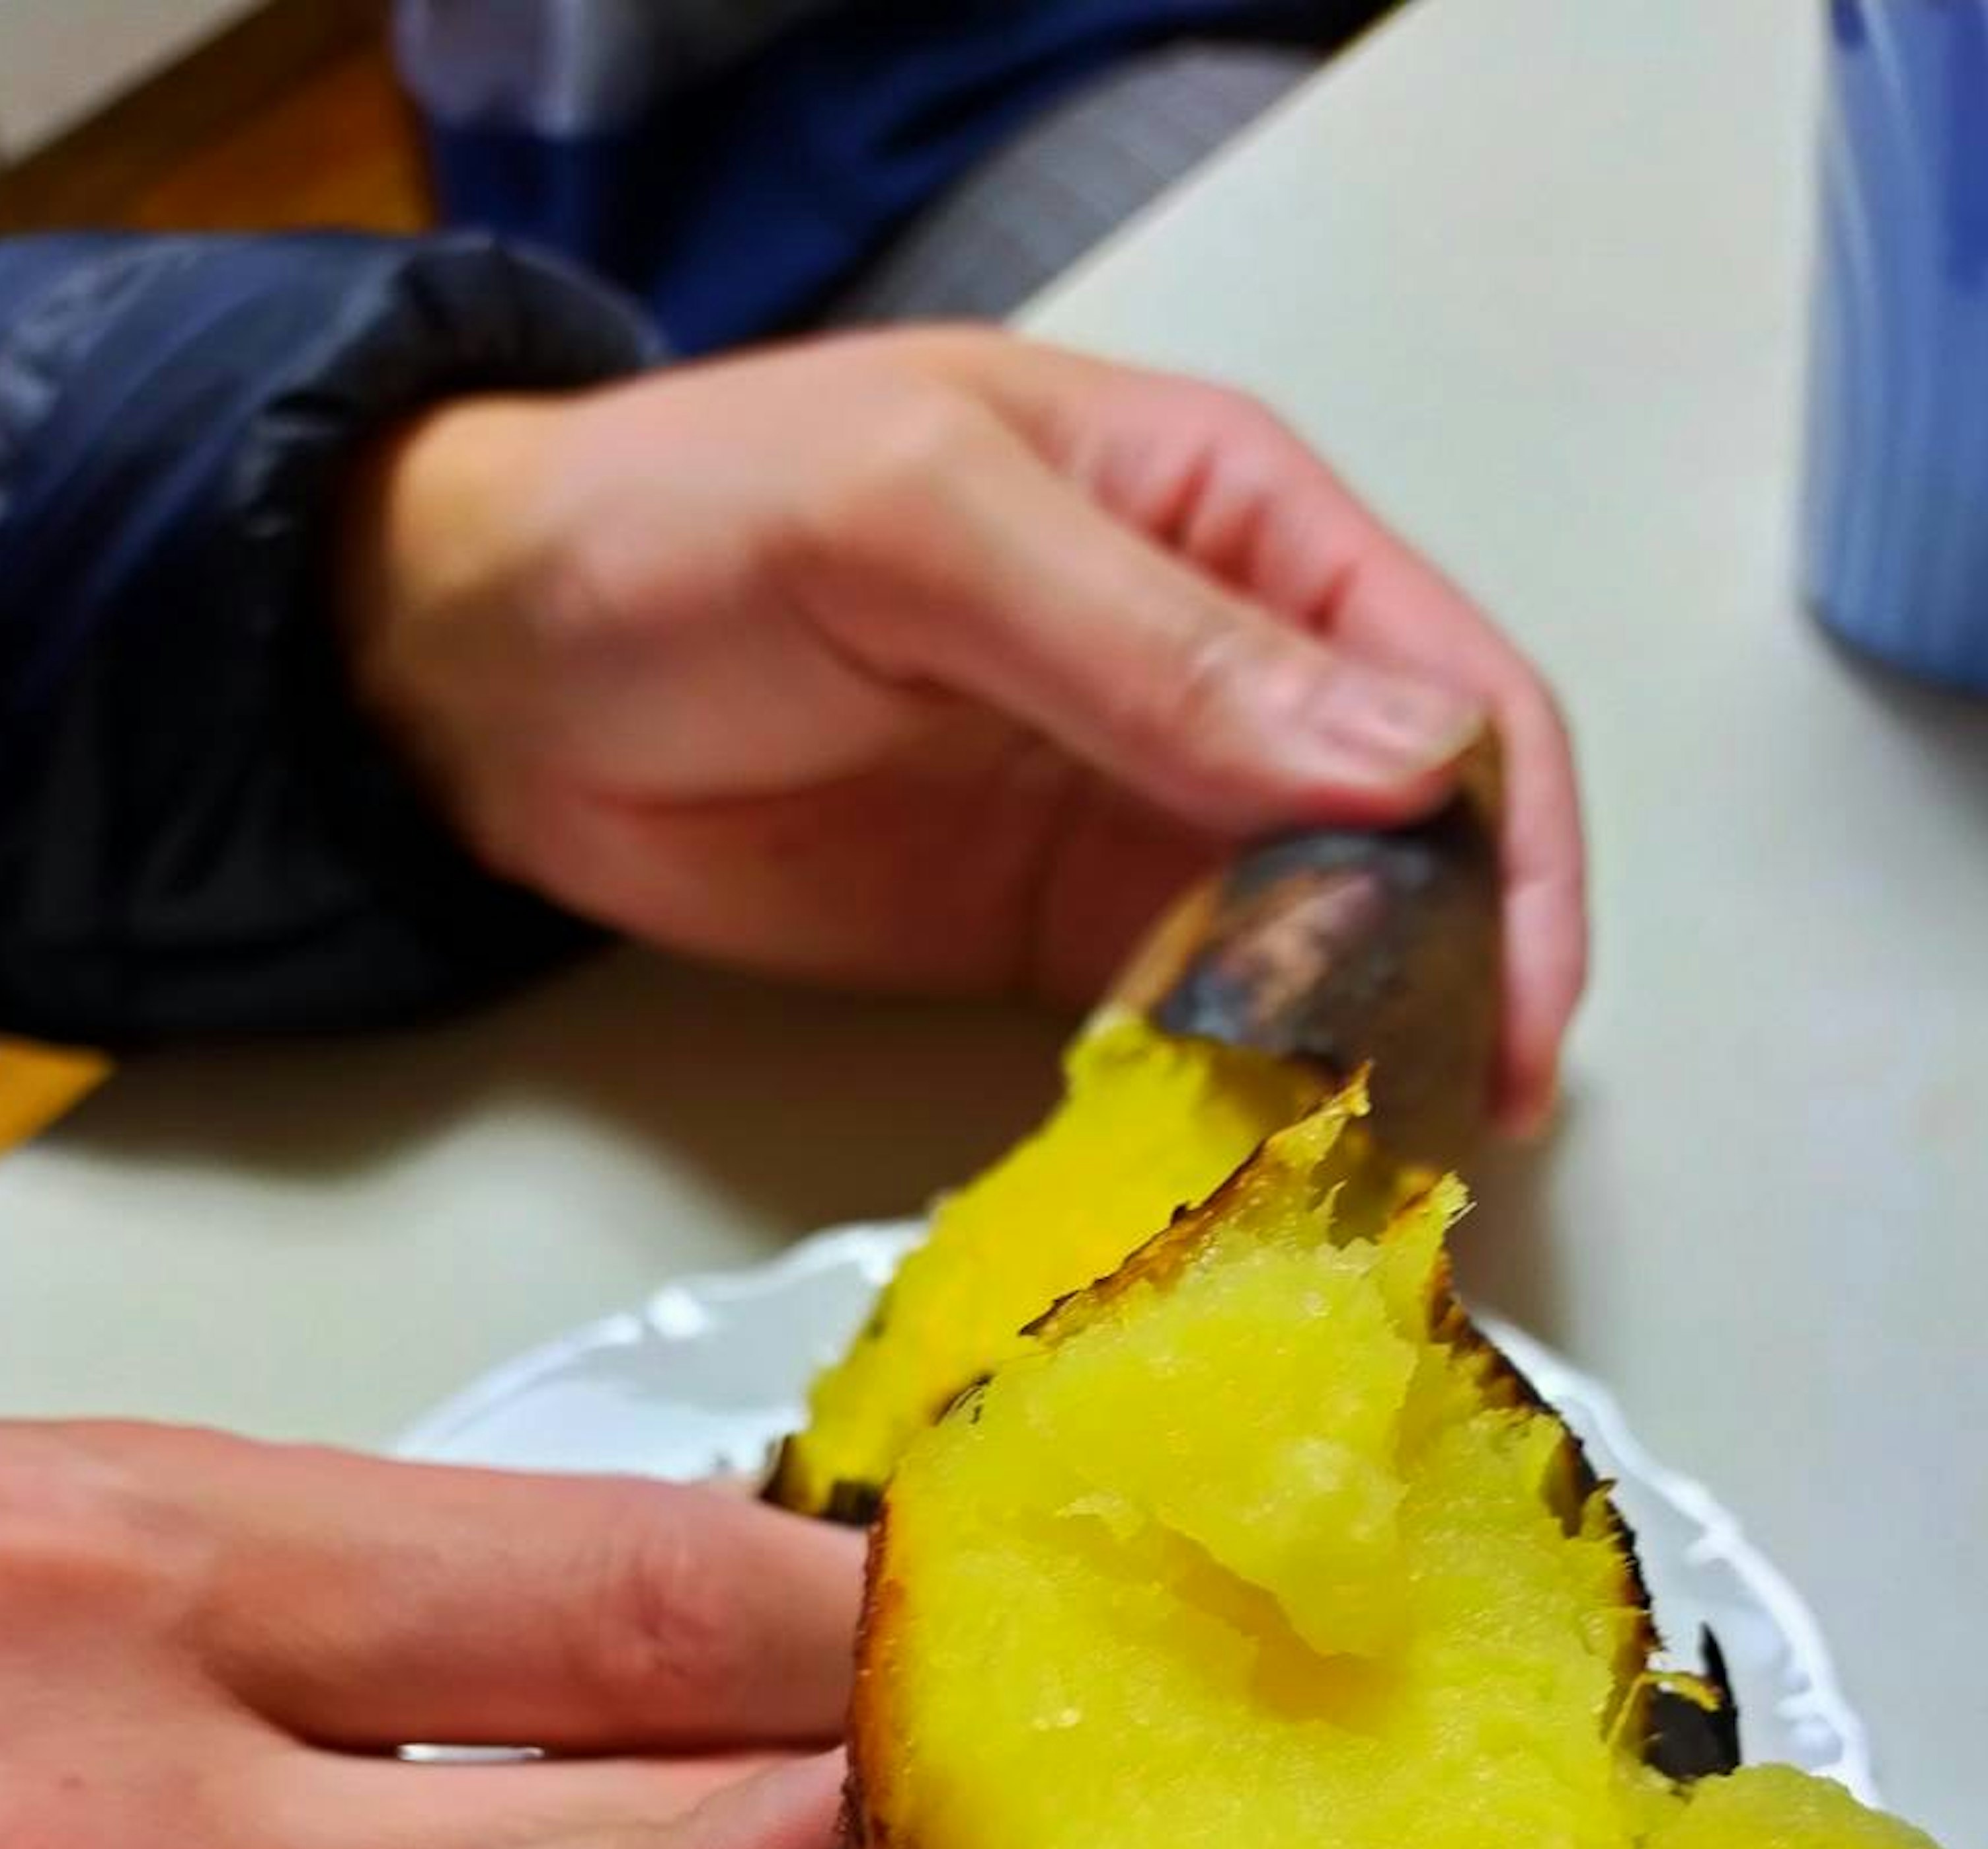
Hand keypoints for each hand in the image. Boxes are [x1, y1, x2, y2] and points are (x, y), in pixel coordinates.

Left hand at [339, 327, 1584, 1128]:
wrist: (476, 671)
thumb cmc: (672, 525)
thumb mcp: (917, 528)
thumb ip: (1154, 643)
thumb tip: (1403, 760)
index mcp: (1225, 519)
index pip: (1447, 690)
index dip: (1511, 861)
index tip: (1510, 1025)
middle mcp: (1217, 675)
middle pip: (1416, 845)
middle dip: (1457, 989)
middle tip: (1447, 1145)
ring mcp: (1139, 820)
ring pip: (1325, 956)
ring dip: (1361, 1069)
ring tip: (1368, 1191)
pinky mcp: (1057, 944)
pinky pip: (1197, 1032)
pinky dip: (1238, 1106)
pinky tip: (1249, 1178)